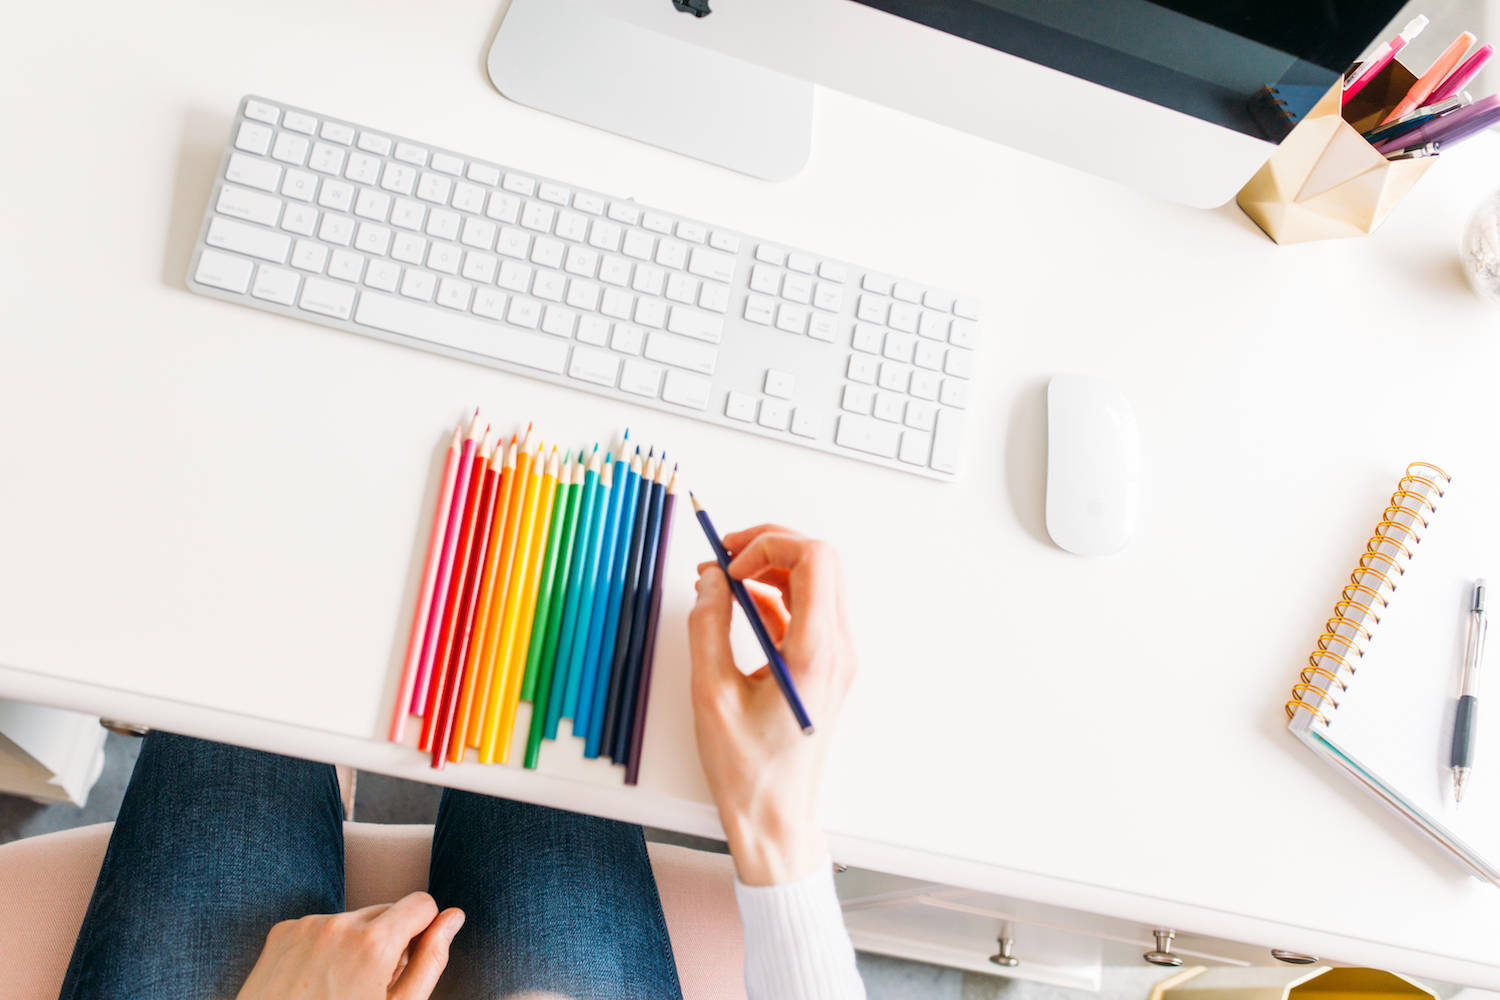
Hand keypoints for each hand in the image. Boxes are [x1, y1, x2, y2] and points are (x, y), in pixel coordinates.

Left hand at [235, 892, 463, 999]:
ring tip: (340, 986)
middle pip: (387, 910)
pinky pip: (321, 926)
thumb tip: (453, 917)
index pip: (422, 903)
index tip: (408, 960)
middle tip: (371, 984)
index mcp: (374, 943)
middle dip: (388, 938)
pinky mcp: (283, 932)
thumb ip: (431, 959)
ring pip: (353, 919)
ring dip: (356, 942)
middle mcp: (340, 924)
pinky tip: (316, 980)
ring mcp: (307, 925)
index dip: (423, 931)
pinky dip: (325, 945)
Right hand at [688, 525, 856, 885]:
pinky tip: (738, 606)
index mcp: (816, 653)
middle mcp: (837, 650)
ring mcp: (836, 659)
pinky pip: (807, 612)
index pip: (814, 559)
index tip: (728, 566)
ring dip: (770, 570)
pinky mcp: (826, 668)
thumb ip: (707, 626)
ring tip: (723, 580)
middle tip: (723, 558)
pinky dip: (775, 597)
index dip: (767, 545)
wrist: (776, 821)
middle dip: (769, 547)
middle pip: (820, 562)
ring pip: (816, 583)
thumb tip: (710, 580)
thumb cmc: (748, 771)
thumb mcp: (711, 694)